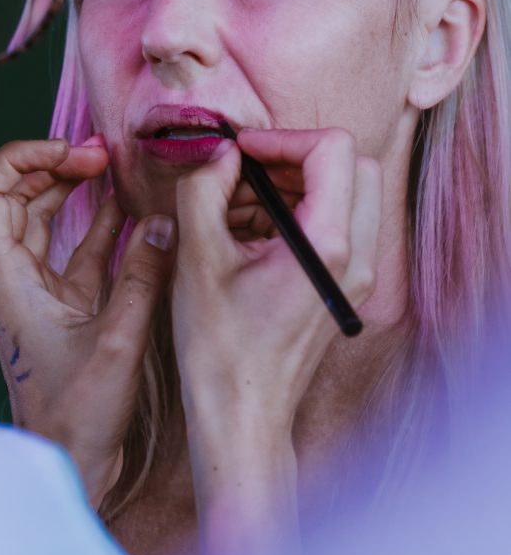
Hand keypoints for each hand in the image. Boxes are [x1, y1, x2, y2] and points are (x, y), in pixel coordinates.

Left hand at [0, 137, 176, 507]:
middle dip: (52, 164)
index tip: (70, 154)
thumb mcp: (117, 340)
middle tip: (99, 156)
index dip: (19, 159)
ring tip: (111, 167)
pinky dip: (95, 220)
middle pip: (12, 195)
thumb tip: (163, 220)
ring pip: (40, 216)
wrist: (68, 462)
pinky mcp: (60, 301)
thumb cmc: (78, 413)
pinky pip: (72, 245)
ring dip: (70, 187)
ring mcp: (34, 286)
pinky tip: (126, 207)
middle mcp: (12, 275)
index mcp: (6, 279)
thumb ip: (142, 275)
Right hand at [172, 127, 380, 554]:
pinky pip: (333, 226)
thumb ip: (204, 189)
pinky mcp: (342, 285)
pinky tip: (243, 235)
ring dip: (291, 187)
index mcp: (327, 243)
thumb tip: (218, 149)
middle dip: (294, 159)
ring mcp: (355, 274)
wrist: (242, 415)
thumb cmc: (219, 345)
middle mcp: (357, 256)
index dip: (283, 139)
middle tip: (245, 173)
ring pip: (344, 194)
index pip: (334, 149)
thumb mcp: (198, 257)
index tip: (241, 153)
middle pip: (351, 167)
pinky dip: (293, 214)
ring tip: (234, 208)